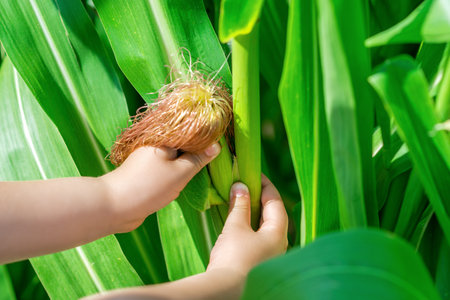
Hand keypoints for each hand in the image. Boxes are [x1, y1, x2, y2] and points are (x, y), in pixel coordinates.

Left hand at [101, 143, 220, 232]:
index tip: (218, 148)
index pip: (189, 131)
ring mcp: (149, 160)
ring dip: (184, 168)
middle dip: (195, 155)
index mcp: (162, 138)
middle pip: (183, 145)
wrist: (115, 207)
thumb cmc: (148, 187)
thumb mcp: (180, 173)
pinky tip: (180, 185)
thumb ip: (198, 159)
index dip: (205, 139)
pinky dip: (175, 176)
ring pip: (175, 159)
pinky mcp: (146, 174)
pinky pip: (166, 170)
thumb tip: (216, 146)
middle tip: (210, 164)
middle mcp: (155, 145)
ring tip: (195, 175)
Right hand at [207, 175, 287, 278]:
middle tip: (246, 185)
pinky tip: (239, 224)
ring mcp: (271, 255)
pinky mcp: (260, 262)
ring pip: (266, 227)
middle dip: (260, 198)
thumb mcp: (236, 227)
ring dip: (255, 212)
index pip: (275, 201)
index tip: (253, 173)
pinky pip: (260, 238)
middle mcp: (280, 244)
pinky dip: (251, 226)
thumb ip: (240, 205)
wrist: (228, 291)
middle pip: (273, 214)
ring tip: (241, 201)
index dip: (264, 185)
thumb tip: (241, 186)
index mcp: (278, 233)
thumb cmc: (235, 257)